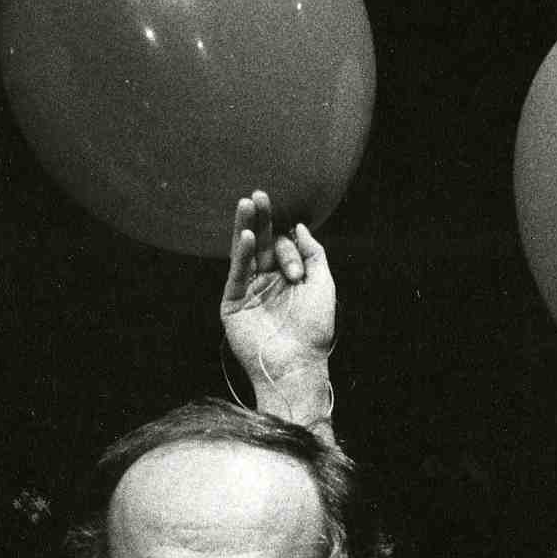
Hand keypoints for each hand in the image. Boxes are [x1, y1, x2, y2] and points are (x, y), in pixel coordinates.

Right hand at [219, 189, 333, 420]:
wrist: (297, 363)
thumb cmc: (314, 329)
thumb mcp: (323, 284)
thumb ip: (314, 253)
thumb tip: (299, 225)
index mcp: (288, 277)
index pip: (284, 247)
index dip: (290, 249)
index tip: (297, 272)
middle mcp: (266, 281)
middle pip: (262, 243)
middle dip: (262, 219)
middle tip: (259, 194)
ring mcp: (248, 290)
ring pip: (246, 252)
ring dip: (246, 227)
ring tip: (246, 203)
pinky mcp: (233, 302)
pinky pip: (238, 272)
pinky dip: (242, 254)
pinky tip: (248, 236)